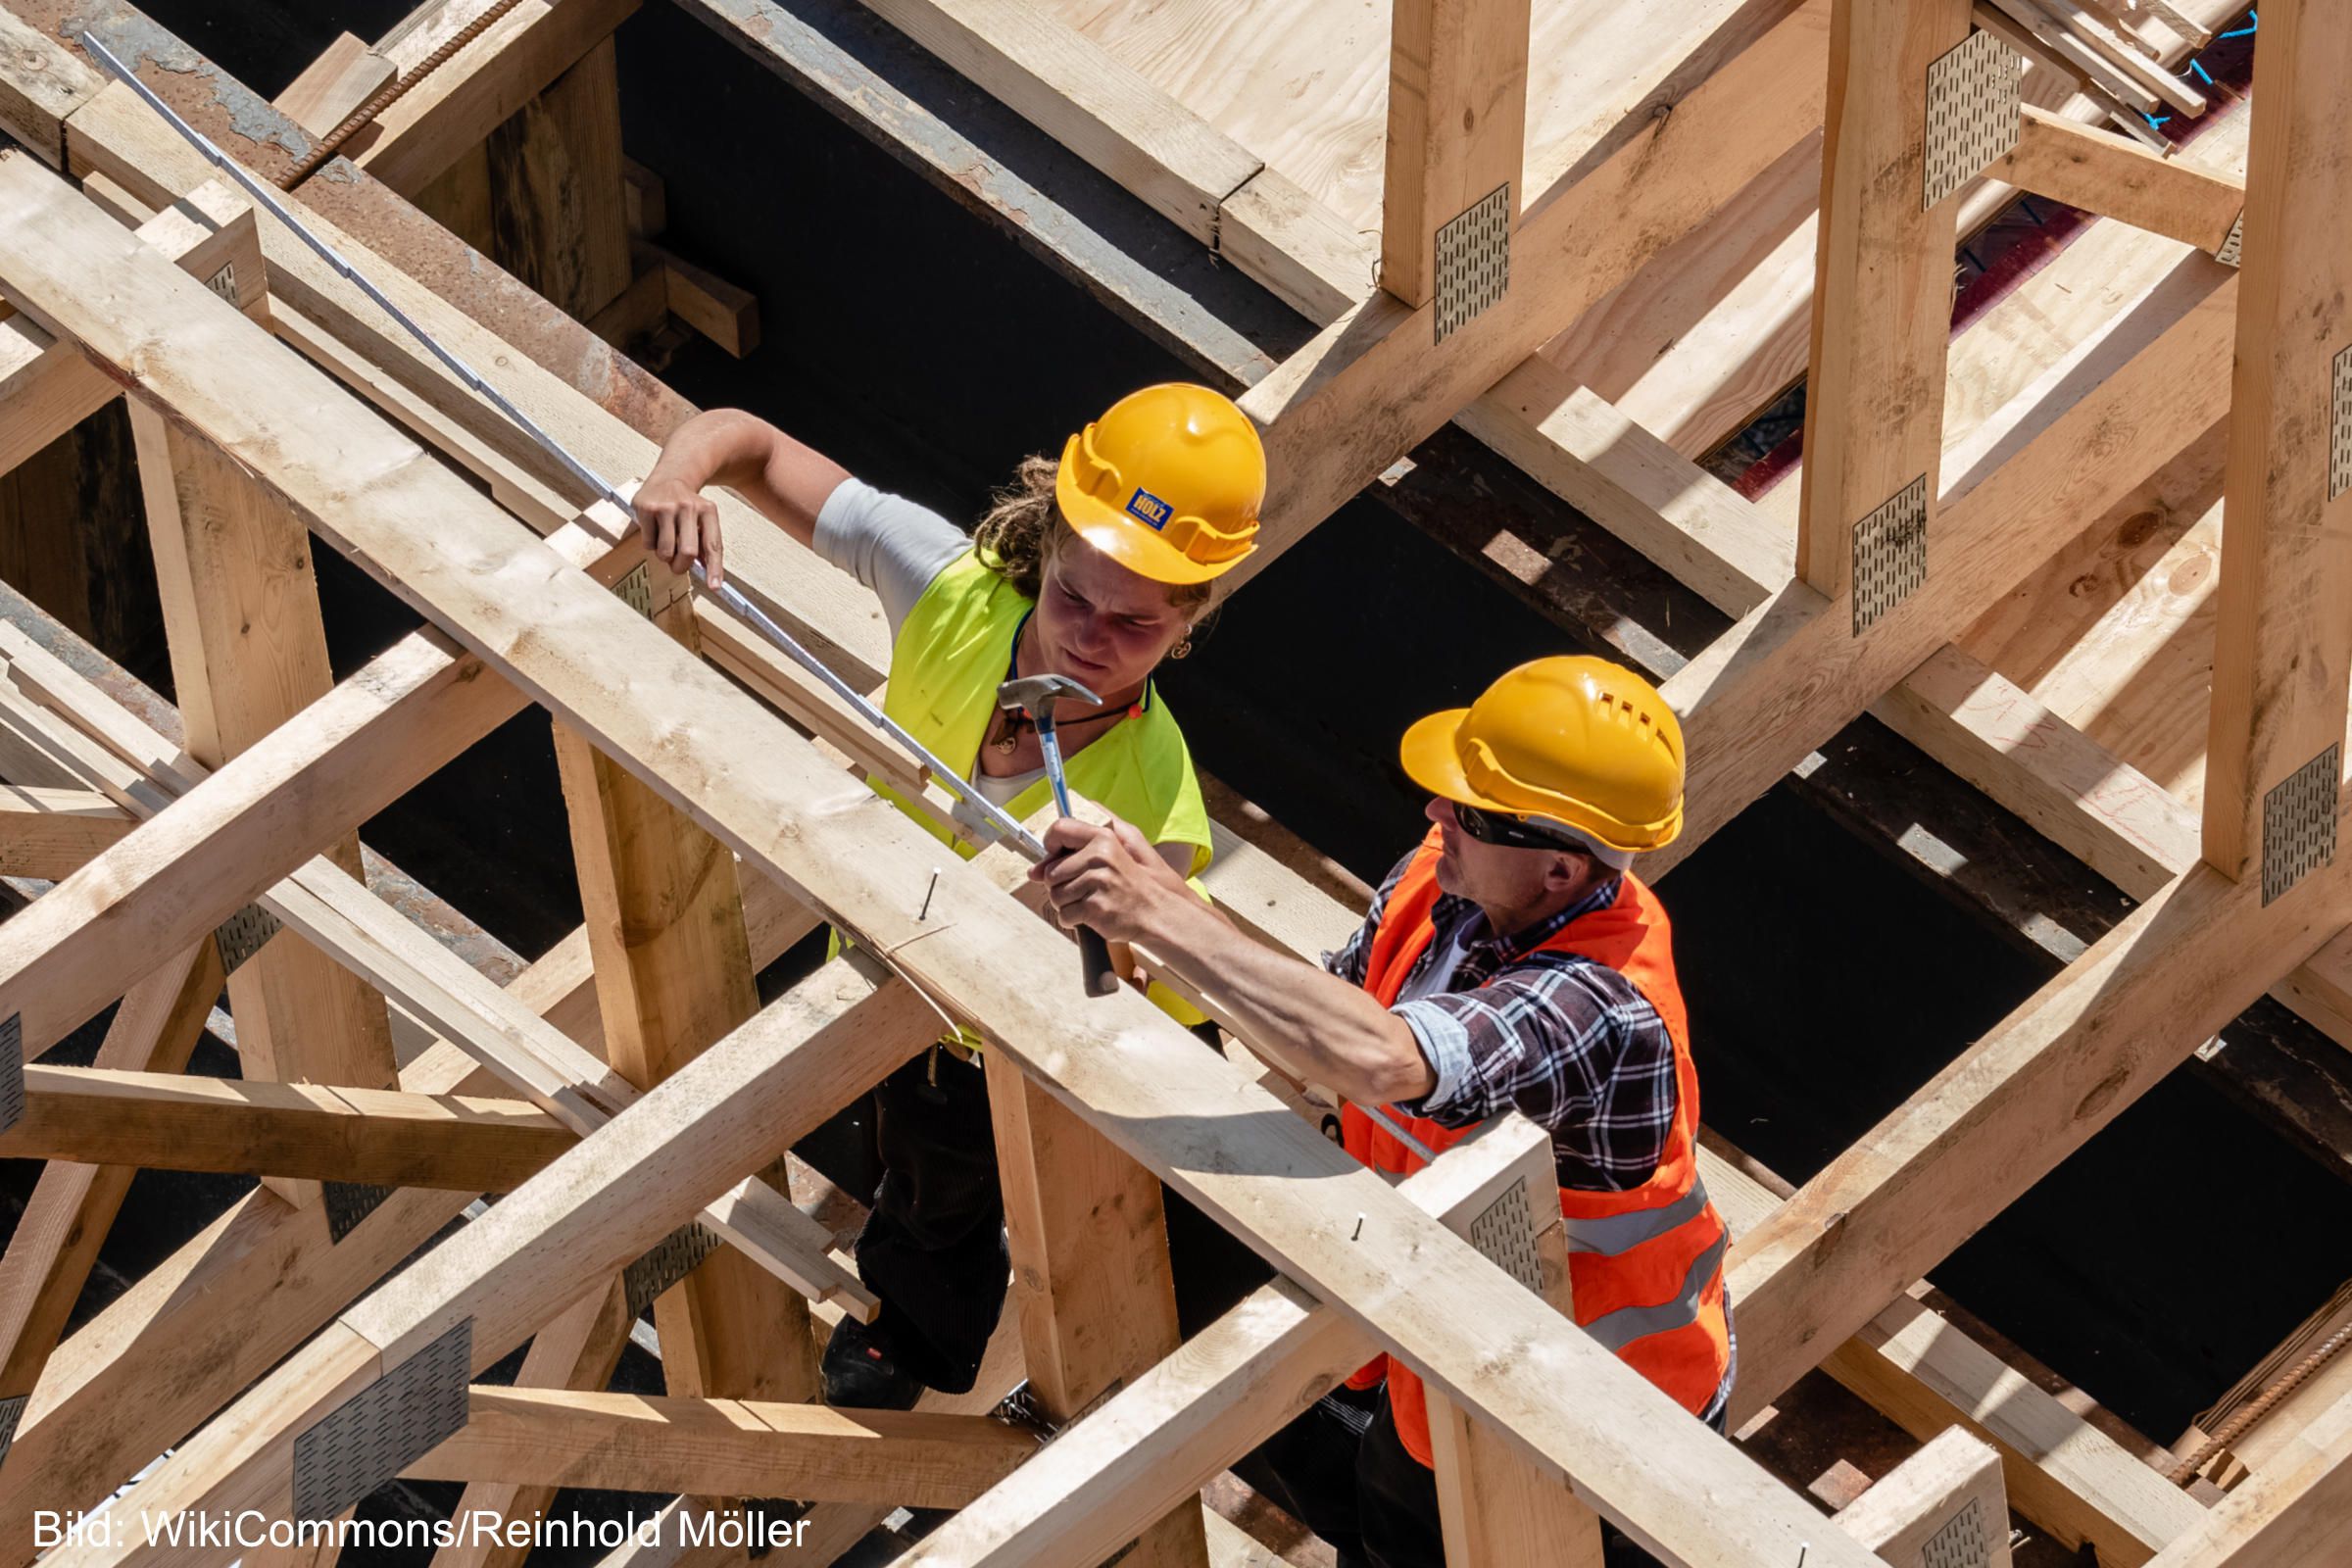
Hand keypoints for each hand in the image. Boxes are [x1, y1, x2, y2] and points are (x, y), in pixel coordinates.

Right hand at [631, 475, 725, 588]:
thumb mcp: (703, 519)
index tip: (715, 587)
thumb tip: (708, 574)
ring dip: (665, 556)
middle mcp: (689, 507)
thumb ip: (705, 543)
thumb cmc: (687, 505)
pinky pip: (649, 544)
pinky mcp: (647, 509)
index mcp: (708, 511)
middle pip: (688, 552)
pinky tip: (654, 530)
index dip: (714, 569)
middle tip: (678, 565)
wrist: (669, 477)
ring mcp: (666, 507)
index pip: (713, 545)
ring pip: (666, 551)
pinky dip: (651, 545)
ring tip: (666, 544)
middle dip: (681, 566)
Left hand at [1031, 816, 1188, 945]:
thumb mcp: (1108, 858)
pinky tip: (1090, 916)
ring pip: (1055, 895)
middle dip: (1059, 886)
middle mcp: (1099, 857)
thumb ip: (1070, 857)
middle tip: (1081, 891)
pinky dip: (1072, 920)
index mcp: (1103, 838)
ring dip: (1066, 904)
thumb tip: (1033, 871)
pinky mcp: (1095, 907)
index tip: (1053, 858)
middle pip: (1051, 872)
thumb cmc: (1129, 886)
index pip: (1059, 828)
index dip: (1049, 845)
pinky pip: (1064, 915)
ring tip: (1088, 902)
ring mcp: (1097, 882)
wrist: (1154, 913)